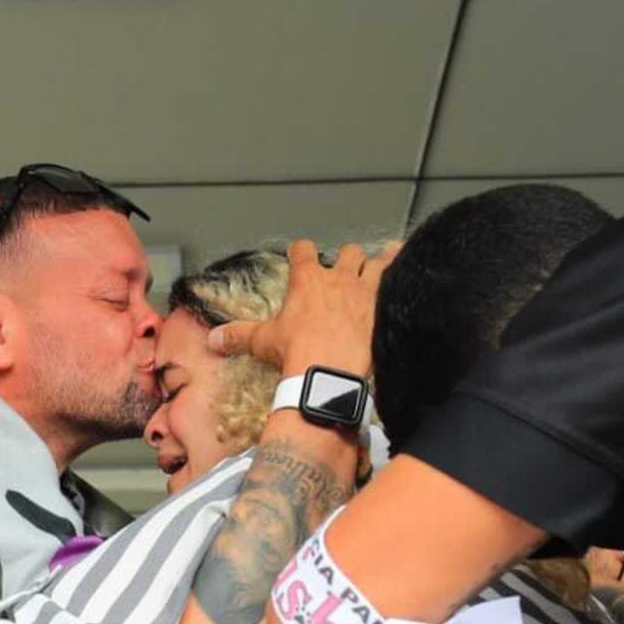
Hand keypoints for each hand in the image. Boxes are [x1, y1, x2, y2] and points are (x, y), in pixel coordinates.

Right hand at [207, 238, 399, 378]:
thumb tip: (214, 339)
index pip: (303, 251)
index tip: (301, 252)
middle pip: (346, 253)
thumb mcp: (263, 343)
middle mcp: (338, 278)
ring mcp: (365, 290)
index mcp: (307, 281)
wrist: (330, 373)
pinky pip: (398, 278)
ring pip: (375, 263)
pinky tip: (409, 267)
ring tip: (383, 262)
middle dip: (346, 259)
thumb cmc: (296, 354)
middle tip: (345, 270)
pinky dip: (403, 270)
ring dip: (377, 264)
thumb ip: (239, 336)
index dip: (302, 250)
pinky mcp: (385, 305)